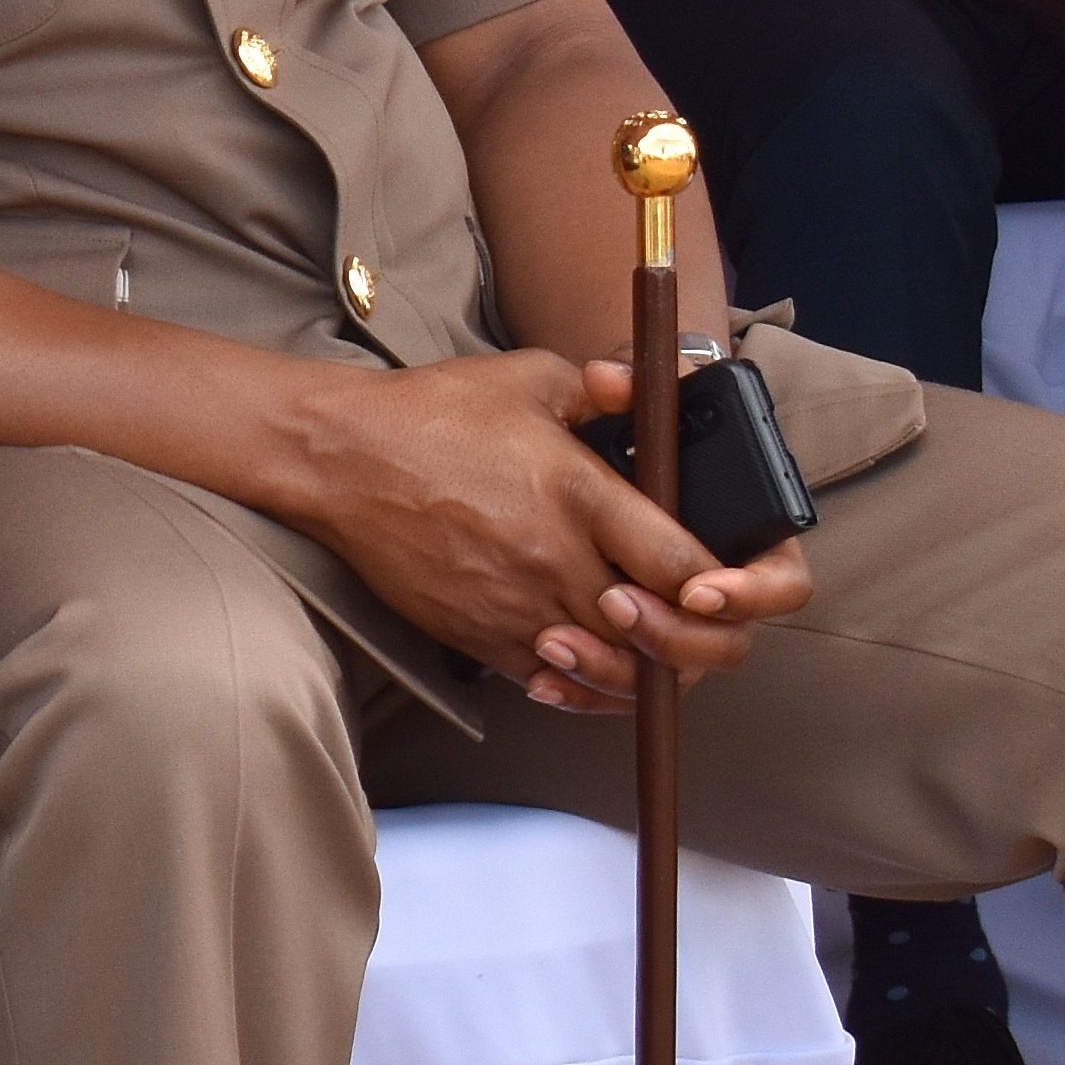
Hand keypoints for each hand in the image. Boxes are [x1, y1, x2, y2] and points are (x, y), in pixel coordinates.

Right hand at [262, 348, 815, 709]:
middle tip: (700, 622)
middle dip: (697, 641)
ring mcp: (517, 607)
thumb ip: (604, 388)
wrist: (341, 459)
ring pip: (611, 674)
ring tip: (652, 647)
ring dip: (644, 670)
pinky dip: (584, 687)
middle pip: (660, 638)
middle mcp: (555, 560)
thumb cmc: (434, 413)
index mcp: (580, 494)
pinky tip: (590, 663)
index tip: (722, 583)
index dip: (722, 588)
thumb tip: (647, 389)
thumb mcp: (530, 377)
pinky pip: (553, 687)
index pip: (682, 567)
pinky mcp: (481, 638)